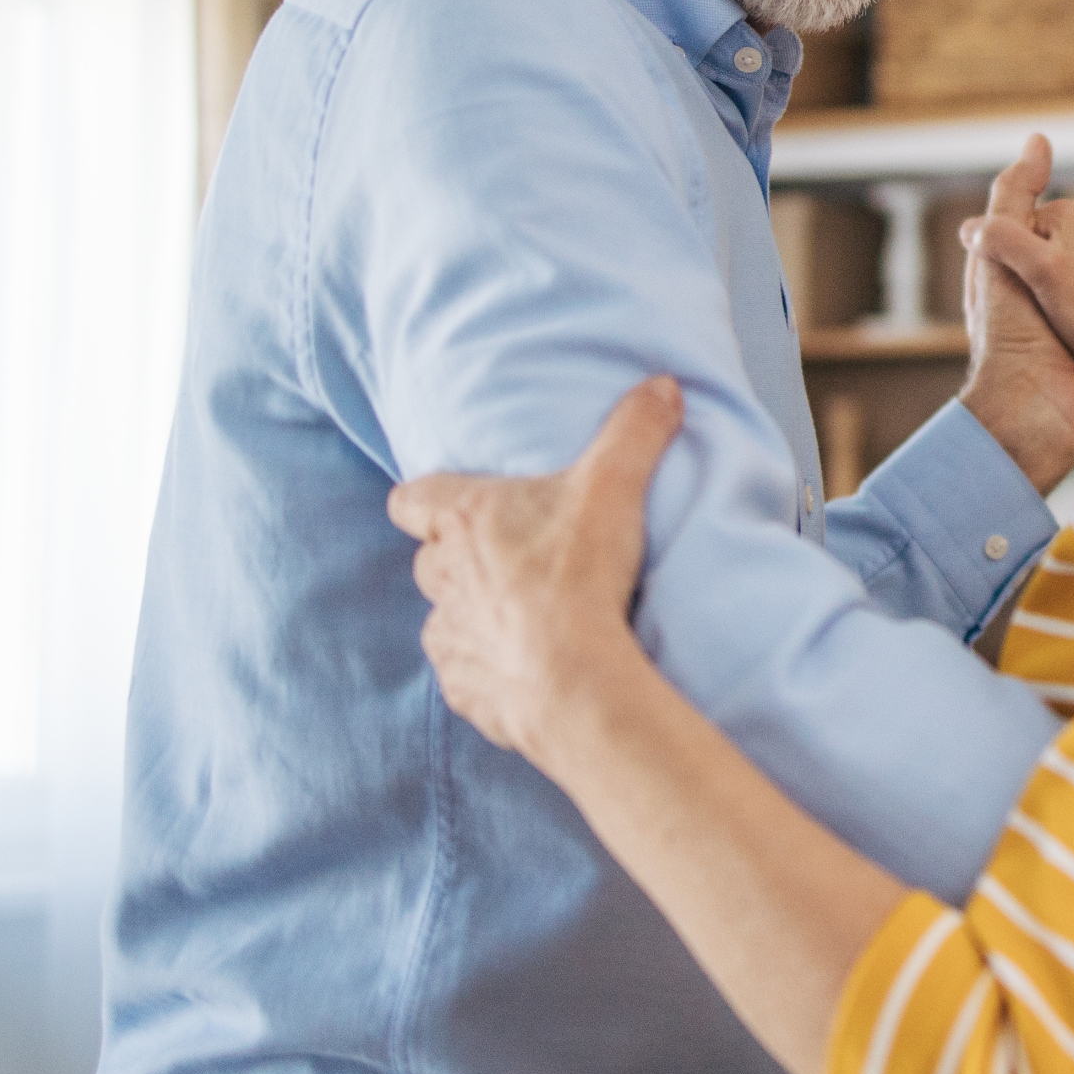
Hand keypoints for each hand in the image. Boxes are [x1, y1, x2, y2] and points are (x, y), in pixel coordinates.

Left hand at [387, 379, 683, 766]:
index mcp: (463, 520)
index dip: (425, 501)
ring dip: (472, 616)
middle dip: (460, 560)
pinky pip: (463, 674)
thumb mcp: (614, 487)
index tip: (450, 506)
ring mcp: (448, 637)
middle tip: (511, 560)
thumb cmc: (581, 577)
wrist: (572, 682)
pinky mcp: (462, 688)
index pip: (410, 500)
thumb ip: (635, 431)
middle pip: (429, 560)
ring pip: (443, 618)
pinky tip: (527, 669)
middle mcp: (442, 577)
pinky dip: (486, 669)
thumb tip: (663, 385)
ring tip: (523, 619)